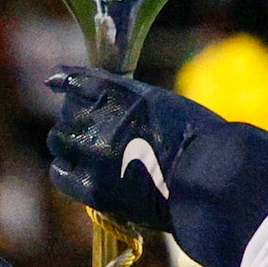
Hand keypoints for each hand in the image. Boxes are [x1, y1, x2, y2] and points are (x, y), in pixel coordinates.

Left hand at [43, 67, 227, 235]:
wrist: (211, 176)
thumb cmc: (204, 143)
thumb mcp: (170, 107)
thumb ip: (137, 107)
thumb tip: (121, 116)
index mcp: (125, 93)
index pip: (79, 81)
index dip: (67, 83)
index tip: (56, 82)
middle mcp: (102, 117)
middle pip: (68, 113)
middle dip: (76, 120)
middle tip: (91, 132)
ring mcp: (93, 152)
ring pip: (59, 140)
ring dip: (68, 144)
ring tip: (86, 154)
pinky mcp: (92, 185)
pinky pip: (61, 173)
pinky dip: (66, 171)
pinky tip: (75, 173)